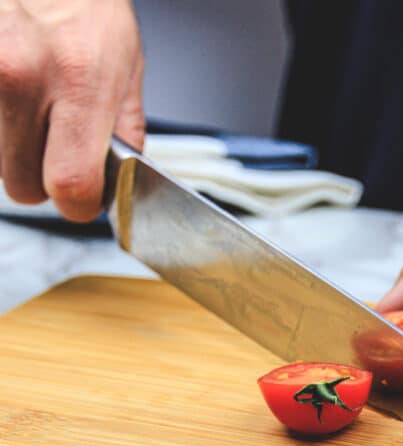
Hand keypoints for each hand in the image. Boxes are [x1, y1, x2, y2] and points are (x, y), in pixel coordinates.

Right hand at [0, 0, 143, 221]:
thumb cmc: (86, 4)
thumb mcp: (127, 67)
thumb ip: (124, 134)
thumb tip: (115, 185)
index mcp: (79, 81)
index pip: (71, 184)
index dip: (78, 204)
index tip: (83, 199)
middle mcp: (21, 74)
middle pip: (21, 185)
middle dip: (42, 180)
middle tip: (57, 151)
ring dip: (14, 152)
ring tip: (33, 113)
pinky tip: (11, 98)